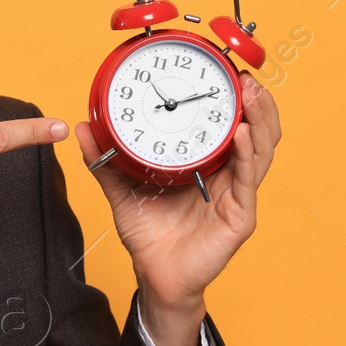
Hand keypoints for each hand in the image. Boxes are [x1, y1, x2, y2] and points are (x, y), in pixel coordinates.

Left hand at [77, 71, 281, 314]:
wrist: (154, 276)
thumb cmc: (149, 234)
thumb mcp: (123, 189)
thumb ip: (105, 160)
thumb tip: (85, 127)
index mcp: (207, 165)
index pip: (229, 124)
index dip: (233, 98)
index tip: (226, 69)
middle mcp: (228, 176)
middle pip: (255, 132)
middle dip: (255, 102)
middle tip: (243, 75)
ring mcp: (237, 195)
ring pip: (260, 151)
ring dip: (260, 119)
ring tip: (251, 93)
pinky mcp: (239, 216)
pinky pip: (247, 181)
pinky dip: (247, 155)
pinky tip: (242, 135)